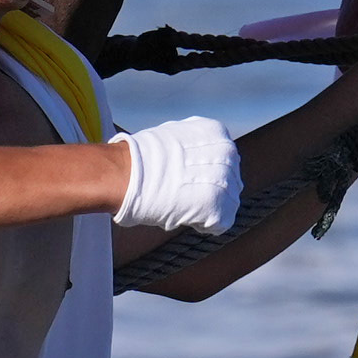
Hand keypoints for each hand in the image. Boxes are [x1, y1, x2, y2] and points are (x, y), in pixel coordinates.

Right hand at [115, 115, 243, 237]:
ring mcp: (226, 180)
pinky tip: (185, 216)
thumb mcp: (172, 137)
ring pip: (227, 202)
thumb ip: (193, 146)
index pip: (222, 158)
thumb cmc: (140, 159)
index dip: (204, 172)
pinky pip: (220, 223)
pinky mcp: (220, 207)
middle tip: (183, 194)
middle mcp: (228, 153)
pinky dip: (203, 224)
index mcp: (216, 132)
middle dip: (208, 190)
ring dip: (206, 207)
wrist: (128, 175)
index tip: (186, 178)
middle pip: (229, 180)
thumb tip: (194, 160)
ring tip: (182, 204)